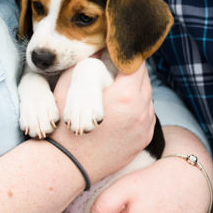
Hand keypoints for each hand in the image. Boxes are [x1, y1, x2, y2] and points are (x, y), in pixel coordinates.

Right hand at [50, 62, 155, 182]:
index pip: (135, 62)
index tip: (114, 54)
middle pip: (144, 79)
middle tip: (114, 70)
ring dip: (135, 91)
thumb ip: (88, 61)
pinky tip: (120, 111)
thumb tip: (100, 48)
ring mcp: (145, 127)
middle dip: (130, 72)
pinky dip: (137, 109)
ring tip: (116, 91)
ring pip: (147, 97)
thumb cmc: (65, 124)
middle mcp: (142, 110)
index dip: (124, 55)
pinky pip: (147, 116)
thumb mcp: (70, 85)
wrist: (68, 164)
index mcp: (126, 94)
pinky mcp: (144, 140)